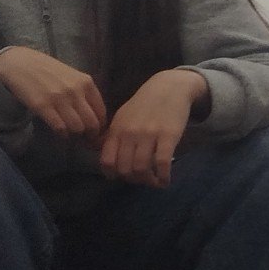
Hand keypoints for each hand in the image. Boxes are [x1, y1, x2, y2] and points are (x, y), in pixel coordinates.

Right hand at [0, 46, 107, 143]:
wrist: (19, 62)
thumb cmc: (46, 69)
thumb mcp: (71, 76)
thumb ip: (83, 92)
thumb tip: (93, 116)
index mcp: (86, 82)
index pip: (101, 112)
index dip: (99, 126)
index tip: (93, 131)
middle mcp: (75, 91)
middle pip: (91, 123)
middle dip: (89, 135)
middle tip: (83, 138)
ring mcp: (59, 98)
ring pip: (77, 128)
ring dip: (74, 135)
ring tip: (70, 134)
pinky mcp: (42, 106)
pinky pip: (60, 128)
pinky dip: (62, 134)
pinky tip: (59, 132)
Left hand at [98, 69, 205, 187]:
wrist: (168, 88)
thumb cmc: (144, 104)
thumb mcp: (122, 117)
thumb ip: (113, 135)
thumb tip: (100, 152)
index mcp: (116, 130)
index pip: (107, 159)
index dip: (111, 173)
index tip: (118, 177)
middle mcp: (129, 134)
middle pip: (124, 168)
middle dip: (132, 180)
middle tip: (140, 180)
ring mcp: (148, 135)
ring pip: (141, 168)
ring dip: (147, 181)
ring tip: (153, 181)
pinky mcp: (168, 136)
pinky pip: (162, 163)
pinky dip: (163, 177)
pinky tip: (165, 180)